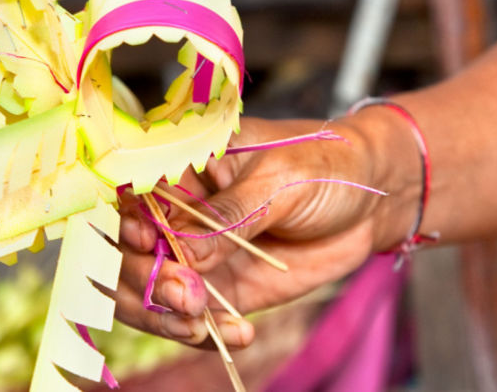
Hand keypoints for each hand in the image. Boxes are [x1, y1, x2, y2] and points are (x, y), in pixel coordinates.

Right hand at [113, 115, 409, 348]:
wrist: (373, 199)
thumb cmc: (325, 164)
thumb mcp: (278, 178)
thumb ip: (228, 215)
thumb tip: (184, 253)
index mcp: (181, 165)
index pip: (128, 195)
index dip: (123, 223)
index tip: (143, 244)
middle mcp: (175, 211)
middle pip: (126, 251)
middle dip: (146, 279)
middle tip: (186, 295)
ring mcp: (194, 253)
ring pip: (147, 292)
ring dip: (164, 314)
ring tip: (200, 324)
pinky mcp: (221, 288)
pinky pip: (192, 318)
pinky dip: (204, 332)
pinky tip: (238, 334)